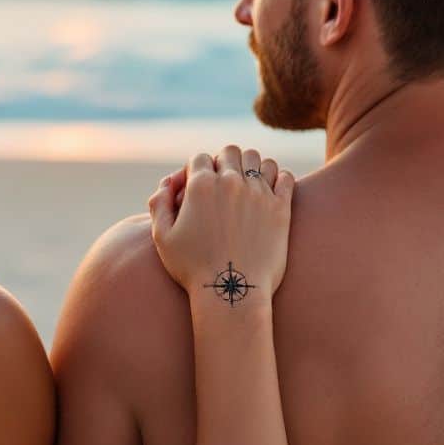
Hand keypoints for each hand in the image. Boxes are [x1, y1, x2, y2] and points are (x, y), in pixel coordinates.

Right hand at [147, 145, 294, 305]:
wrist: (231, 293)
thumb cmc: (192, 269)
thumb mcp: (162, 237)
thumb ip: (159, 203)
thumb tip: (167, 181)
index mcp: (201, 185)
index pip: (200, 157)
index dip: (197, 170)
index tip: (198, 187)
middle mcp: (231, 182)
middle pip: (230, 151)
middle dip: (224, 163)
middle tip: (223, 184)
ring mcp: (259, 194)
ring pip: (259, 159)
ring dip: (251, 166)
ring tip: (247, 185)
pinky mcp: (281, 209)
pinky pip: (284, 177)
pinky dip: (278, 179)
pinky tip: (270, 192)